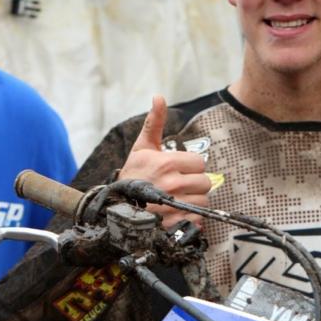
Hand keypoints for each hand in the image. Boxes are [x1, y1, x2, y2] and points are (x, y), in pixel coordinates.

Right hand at [118, 96, 210, 228]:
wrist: (115, 206)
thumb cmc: (133, 174)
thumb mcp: (142, 147)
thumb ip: (154, 122)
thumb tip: (159, 96)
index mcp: (167, 163)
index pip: (200, 163)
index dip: (191, 166)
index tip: (180, 169)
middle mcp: (171, 184)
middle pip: (205, 183)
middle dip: (195, 184)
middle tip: (180, 185)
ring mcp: (172, 206)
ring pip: (203, 201)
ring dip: (194, 201)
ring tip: (178, 199)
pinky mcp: (172, 223)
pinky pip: (197, 220)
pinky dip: (191, 218)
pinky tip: (177, 213)